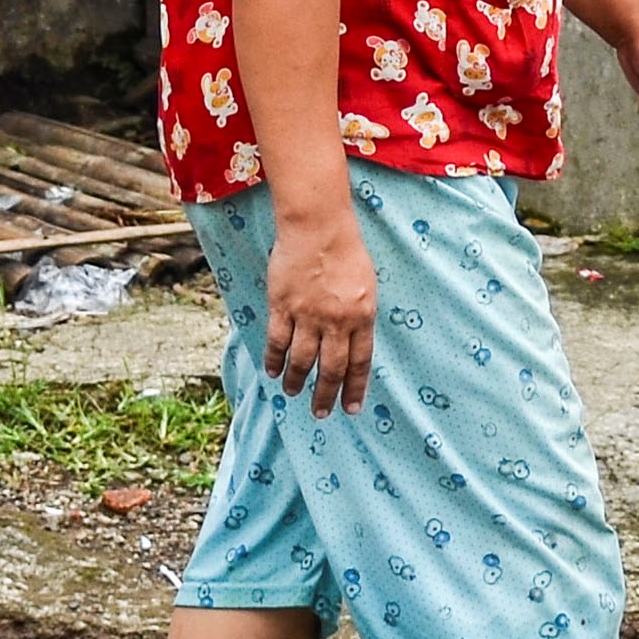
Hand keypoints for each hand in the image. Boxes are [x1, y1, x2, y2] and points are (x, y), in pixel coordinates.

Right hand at [263, 212, 375, 414]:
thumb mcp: (366, 285)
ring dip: (297, 380)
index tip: (352, 408)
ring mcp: (308, 315)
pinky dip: (275, 360)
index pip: (360, 362)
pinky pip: (278, 341)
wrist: (318, 226)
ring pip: (302, 359)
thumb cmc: (345, 250)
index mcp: (362, 316)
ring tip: (292, 392)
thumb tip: (352, 343)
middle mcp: (336, 321)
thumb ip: (360, 315)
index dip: (355, 388)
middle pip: (331, 369)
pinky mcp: (283, 306)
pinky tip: (272, 371)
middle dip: (326, 395)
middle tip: (321, 413)